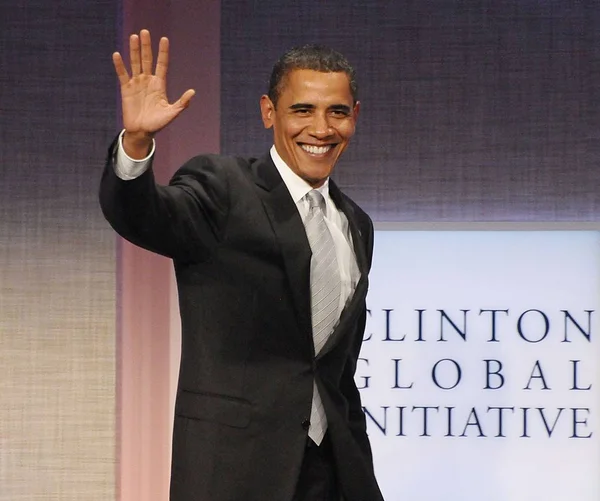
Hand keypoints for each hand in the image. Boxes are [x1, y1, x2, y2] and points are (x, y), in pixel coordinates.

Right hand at [112, 29, 194, 157]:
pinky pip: (122, 74)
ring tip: (133, 37)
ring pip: (135, 63)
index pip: (162, 64)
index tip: (164, 39)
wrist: (142, 132)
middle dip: (146, 46)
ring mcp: (137, 83)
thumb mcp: (172, 113)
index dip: (163, 52)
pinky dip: (120, 65)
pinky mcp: (126, 89)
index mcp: (159, 84)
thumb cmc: (158, 123)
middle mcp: (148, 81)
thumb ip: (182, 103)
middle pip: (147, 59)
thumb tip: (192, 92)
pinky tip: (117, 54)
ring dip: (134, 50)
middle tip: (145, 32)